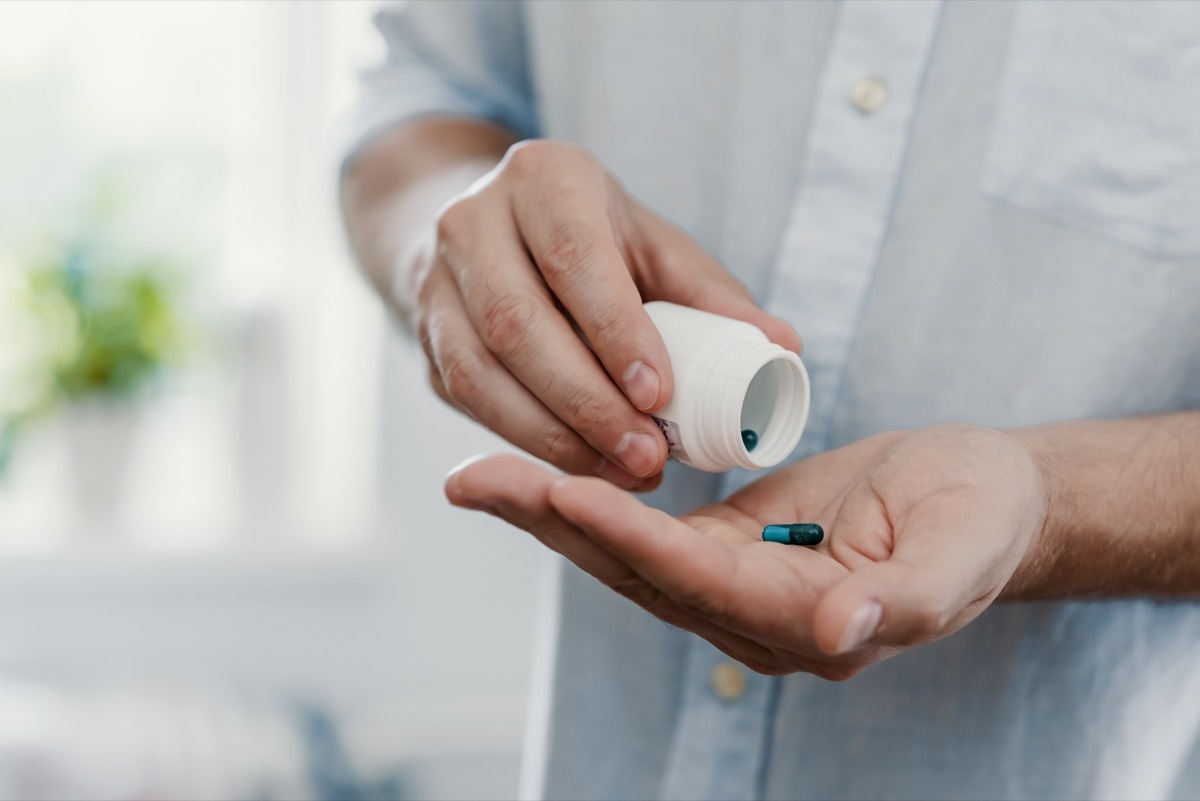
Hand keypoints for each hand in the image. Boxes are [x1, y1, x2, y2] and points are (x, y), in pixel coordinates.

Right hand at [410, 139, 799, 490]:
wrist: (495, 230)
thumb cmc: (593, 238)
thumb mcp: (652, 246)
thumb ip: (711, 296)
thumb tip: (783, 348)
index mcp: (543, 178)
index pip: (572, 256)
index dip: (614, 331)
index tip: (660, 395)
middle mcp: (472, 221)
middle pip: (515, 321)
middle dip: (584, 400)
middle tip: (647, 455)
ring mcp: (435, 281)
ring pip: (477, 369)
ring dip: (549, 433)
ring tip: (619, 471)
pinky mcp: (425, 338)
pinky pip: (464, 397)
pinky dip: (522, 439)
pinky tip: (578, 463)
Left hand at [444, 424, 1047, 678]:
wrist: (986, 499)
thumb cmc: (983, 517)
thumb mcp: (964, 551)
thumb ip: (910, 601)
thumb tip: (842, 635)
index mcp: (810, 625)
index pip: (702, 582)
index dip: (634, 540)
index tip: (567, 493)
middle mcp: (757, 618)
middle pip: (639, 574)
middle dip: (557, 525)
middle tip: (476, 479)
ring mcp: (736, 586)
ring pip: (627, 553)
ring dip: (553, 513)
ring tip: (479, 474)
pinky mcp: (727, 547)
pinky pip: (644, 528)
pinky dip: (590, 500)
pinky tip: (538, 474)